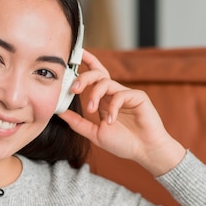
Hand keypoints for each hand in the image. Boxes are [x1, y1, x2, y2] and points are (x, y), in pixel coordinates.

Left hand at [58, 49, 185, 175]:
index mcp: (104, 99)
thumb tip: (60, 112)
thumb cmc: (124, 143)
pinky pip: (121, 94)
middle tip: (74, 89)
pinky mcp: (138, 97)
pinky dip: (113, 107)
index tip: (76, 54)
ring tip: (91, 110)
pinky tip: (111, 120)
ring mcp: (126, 94)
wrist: (145, 152)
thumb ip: (78, 123)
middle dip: (83, 78)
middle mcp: (114, 94)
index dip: (86, 62)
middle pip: (97, 74)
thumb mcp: (95, 133)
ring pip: (106, 82)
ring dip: (94, 95)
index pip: (94, 76)